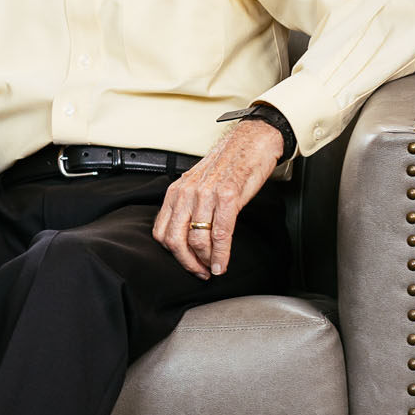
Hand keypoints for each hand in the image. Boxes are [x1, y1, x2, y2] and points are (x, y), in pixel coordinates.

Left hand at [152, 120, 284, 278]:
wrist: (252, 140)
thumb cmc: (229, 163)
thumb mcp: (199, 184)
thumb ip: (190, 206)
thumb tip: (189, 235)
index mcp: (176, 192)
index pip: (161, 231)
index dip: (172, 254)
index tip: (185, 263)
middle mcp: (186, 193)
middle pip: (174, 239)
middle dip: (186, 262)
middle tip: (199, 273)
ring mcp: (206, 194)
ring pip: (196, 239)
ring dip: (205, 261)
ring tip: (213, 269)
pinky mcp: (228, 196)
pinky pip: (220, 232)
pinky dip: (221, 254)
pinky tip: (223, 263)